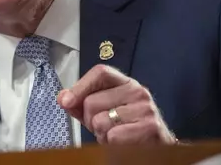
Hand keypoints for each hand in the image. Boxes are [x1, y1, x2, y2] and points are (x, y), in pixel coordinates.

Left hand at [57, 64, 176, 144]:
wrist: (157, 148)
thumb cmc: (127, 128)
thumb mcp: (103, 111)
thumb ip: (81, 103)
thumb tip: (63, 98)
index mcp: (125, 83)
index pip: (100, 72)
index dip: (80, 86)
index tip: (66, 101)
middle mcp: (137, 91)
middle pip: (92, 101)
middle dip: (90, 121)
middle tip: (104, 128)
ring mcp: (145, 109)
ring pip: (100, 121)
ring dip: (101, 135)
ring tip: (115, 136)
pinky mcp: (149, 128)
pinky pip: (113, 137)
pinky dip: (112, 145)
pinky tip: (123, 144)